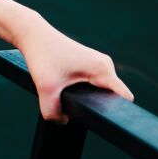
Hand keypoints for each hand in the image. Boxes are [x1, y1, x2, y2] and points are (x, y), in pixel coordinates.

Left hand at [13, 17, 133, 123]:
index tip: (112, 123)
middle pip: (112, 97)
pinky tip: (71, 94)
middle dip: (98, 108)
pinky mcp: (91, 66)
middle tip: (77, 109)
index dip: (121, 112)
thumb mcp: (45, 87)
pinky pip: (95, 86)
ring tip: (71, 100)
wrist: (33, 35)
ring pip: (102, 92)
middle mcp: (105, 65)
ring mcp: (99, 65)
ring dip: (88, 100)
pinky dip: (84, 93)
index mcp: (103, 69)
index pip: (124, 96)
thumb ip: (52, 112)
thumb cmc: (42, 55)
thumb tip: (63, 121)